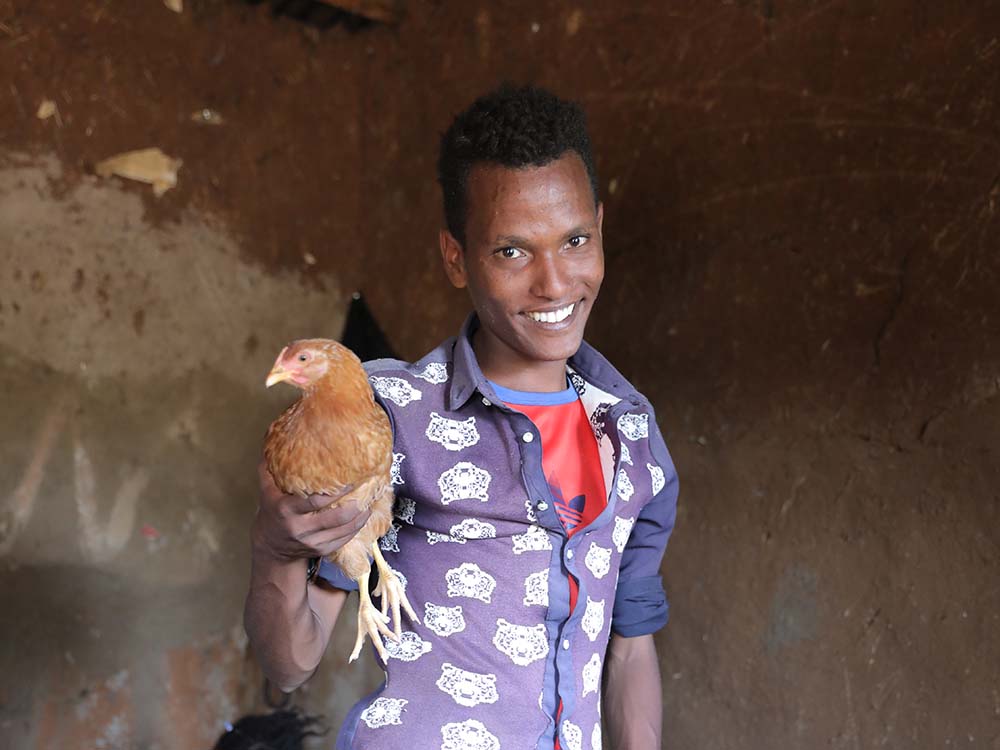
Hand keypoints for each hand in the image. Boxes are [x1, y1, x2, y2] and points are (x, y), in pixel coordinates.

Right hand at [251, 459, 371, 561]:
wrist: (270, 546)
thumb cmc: (272, 509)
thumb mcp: (266, 488)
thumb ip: (270, 465)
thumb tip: (278, 434)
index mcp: (286, 509)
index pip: (315, 501)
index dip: (336, 491)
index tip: (351, 479)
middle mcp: (300, 528)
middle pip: (336, 518)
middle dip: (356, 504)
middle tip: (369, 488)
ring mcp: (312, 542)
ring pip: (345, 530)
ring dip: (362, 515)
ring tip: (371, 499)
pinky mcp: (322, 551)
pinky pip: (345, 539)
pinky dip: (358, 526)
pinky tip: (365, 513)